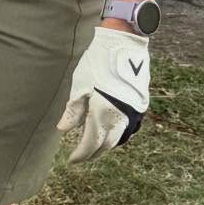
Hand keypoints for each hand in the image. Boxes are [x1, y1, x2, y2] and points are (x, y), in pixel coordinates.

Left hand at [58, 24, 149, 162]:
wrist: (123, 45)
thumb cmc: (97, 63)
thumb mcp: (79, 86)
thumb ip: (73, 111)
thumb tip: (63, 129)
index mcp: (102, 113)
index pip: (91, 143)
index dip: (81, 154)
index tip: (72, 159)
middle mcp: (120, 117)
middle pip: (106, 144)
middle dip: (93, 153)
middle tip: (82, 156)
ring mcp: (133, 112)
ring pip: (119, 138)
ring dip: (106, 145)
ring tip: (94, 145)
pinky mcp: (140, 105)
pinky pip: (130, 128)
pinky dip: (119, 135)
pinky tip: (111, 131)